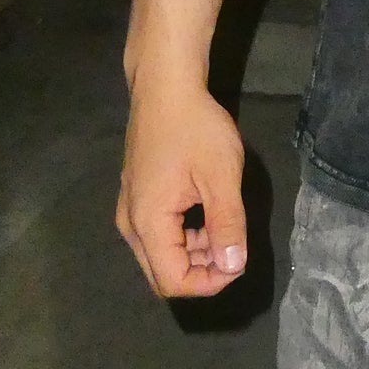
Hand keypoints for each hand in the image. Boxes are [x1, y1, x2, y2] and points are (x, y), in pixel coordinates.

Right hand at [116, 81, 248, 297]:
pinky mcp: (136, 197)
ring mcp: (130, 209)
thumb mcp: (221, 176)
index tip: (238, 260)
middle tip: (233, 247)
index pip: (173, 281)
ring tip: (224, 228)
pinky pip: (158, 235)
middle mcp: (130, 223)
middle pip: (162, 274)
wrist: (166, 86)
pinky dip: (185, 237)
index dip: (209, 282)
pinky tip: (207, 214)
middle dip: (202, 271)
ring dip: (195, 253)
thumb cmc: (195, 127)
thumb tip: (233, 267)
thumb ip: (227, 225)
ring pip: (160, 255)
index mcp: (147, 222)